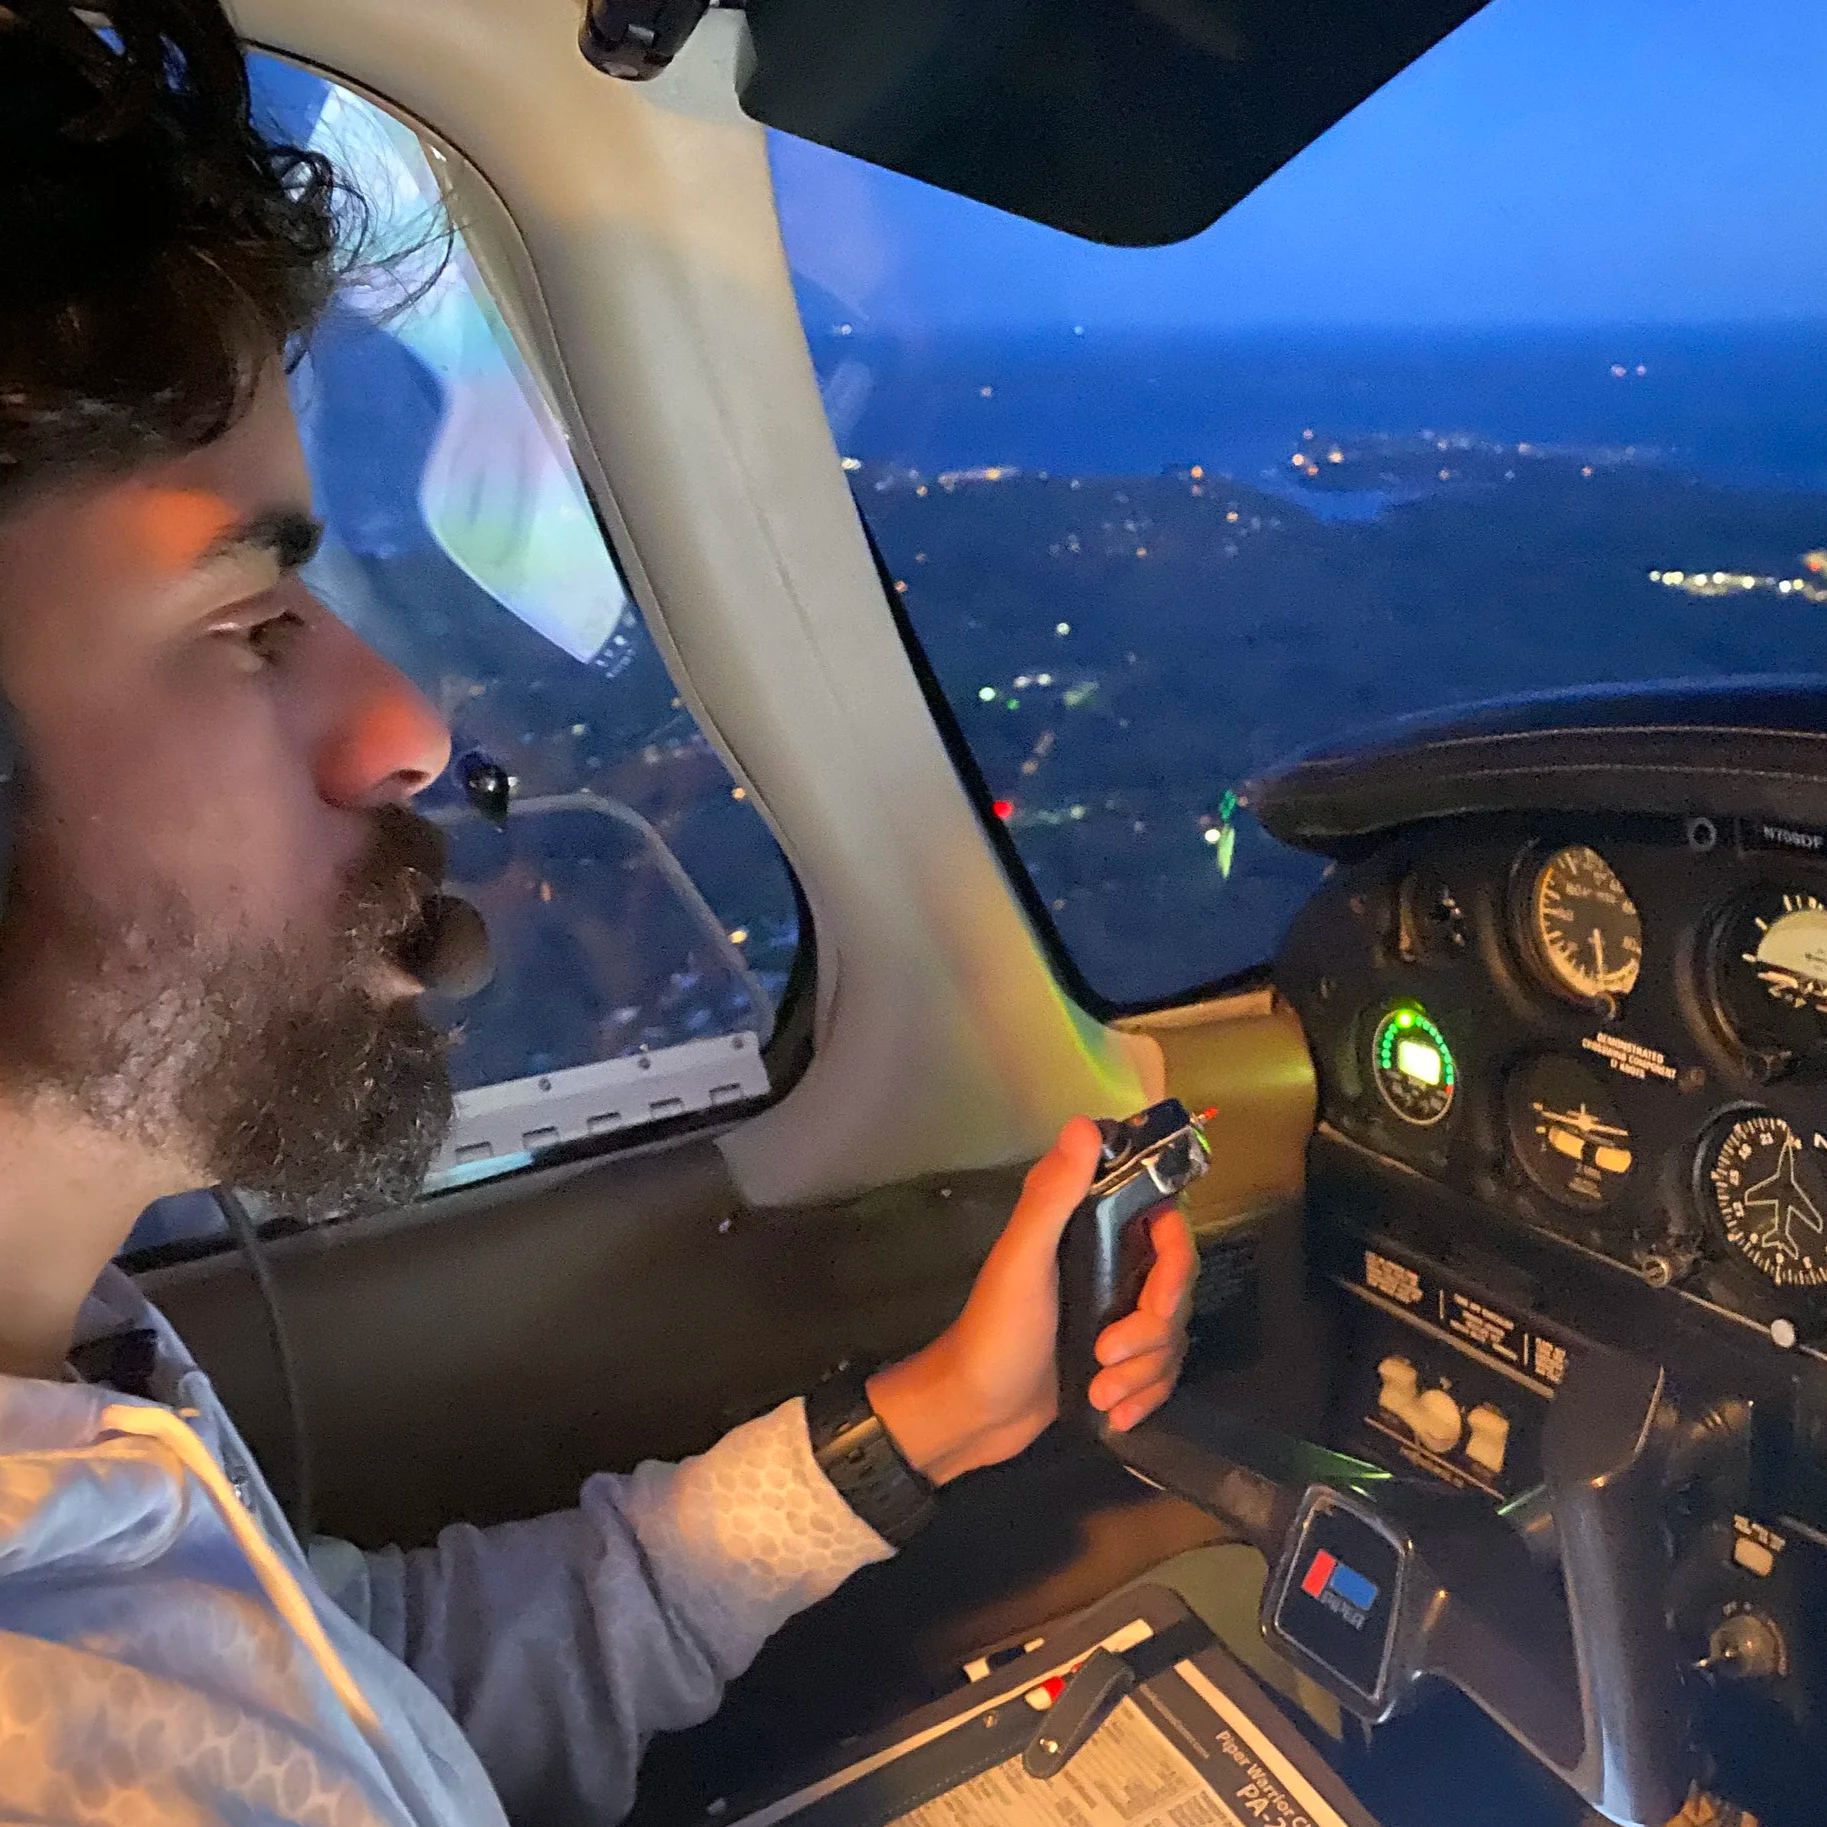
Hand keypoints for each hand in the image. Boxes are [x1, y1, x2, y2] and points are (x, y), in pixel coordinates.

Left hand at [866, 1115, 1198, 1485]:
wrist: (975, 1413)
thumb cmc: (994, 1333)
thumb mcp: (1022, 1263)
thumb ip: (1052, 1197)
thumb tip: (1084, 1125)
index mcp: (1089, 1225)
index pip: (1166, 1220)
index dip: (1176, 1260)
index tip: (1159, 1299)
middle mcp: (1110, 1258)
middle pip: (1177, 1283)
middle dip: (1153, 1330)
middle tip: (1110, 1355)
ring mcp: (1116, 1307)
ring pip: (1172, 1331)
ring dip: (1145, 1371)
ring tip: (1102, 1392)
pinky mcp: (1120, 1354)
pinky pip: (1162, 1368)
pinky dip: (1145, 1394)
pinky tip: (1116, 1413)